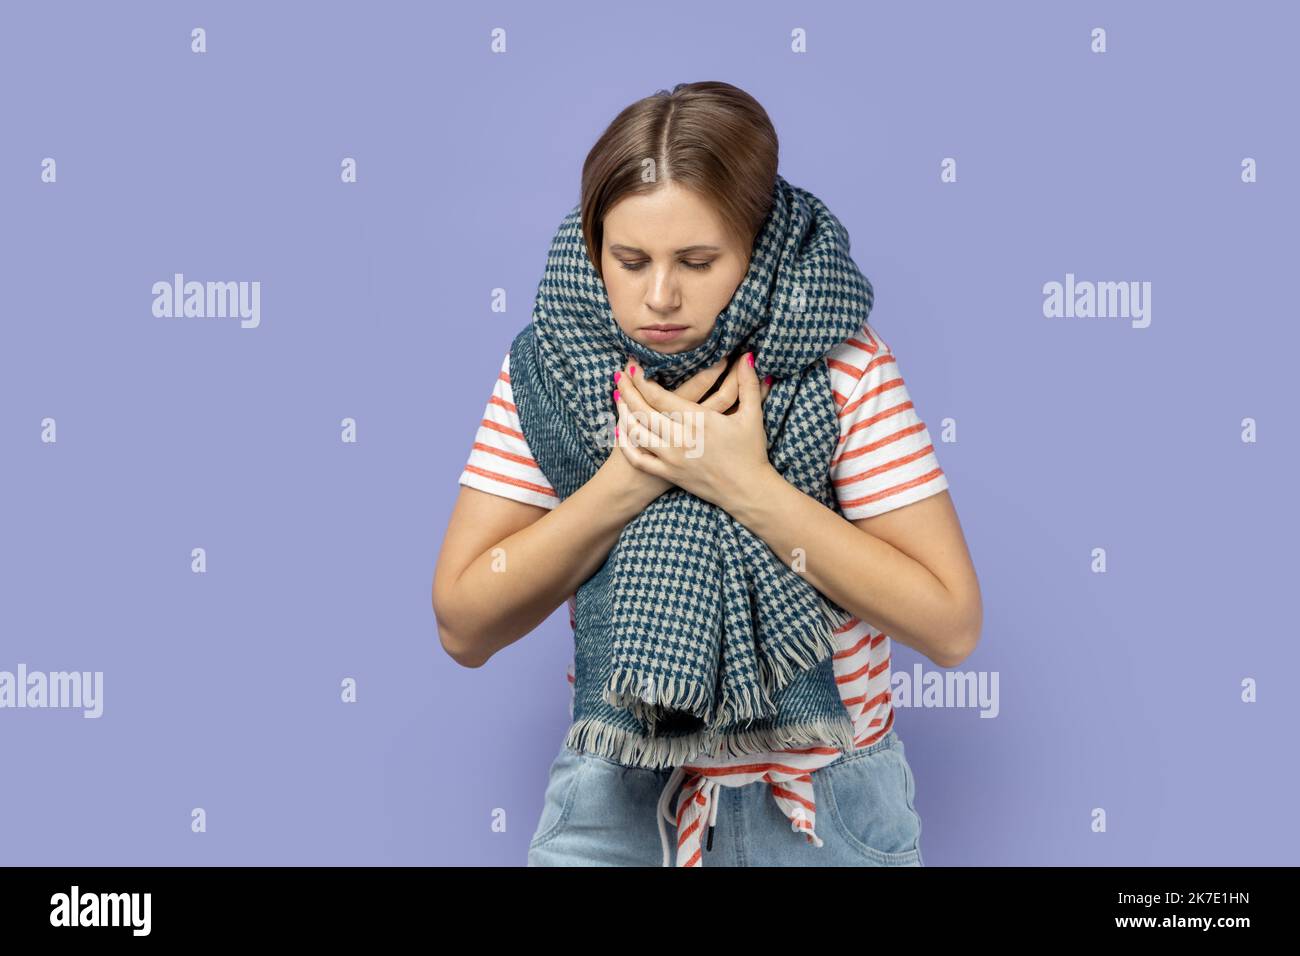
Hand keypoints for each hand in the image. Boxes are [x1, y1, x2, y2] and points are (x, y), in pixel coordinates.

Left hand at [612, 351, 775, 511]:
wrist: (747, 491)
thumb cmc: (751, 453)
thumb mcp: (752, 416)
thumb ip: (748, 384)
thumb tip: (748, 356)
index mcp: (699, 421)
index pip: (660, 397)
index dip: (642, 380)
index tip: (632, 367)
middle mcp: (681, 439)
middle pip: (643, 412)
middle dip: (628, 391)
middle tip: (618, 376)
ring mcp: (672, 458)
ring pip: (637, 433)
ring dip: (623, 414)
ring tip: (618, 398)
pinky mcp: (669, 474)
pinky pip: (639, 459)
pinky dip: (626, 444)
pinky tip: (620, 431)